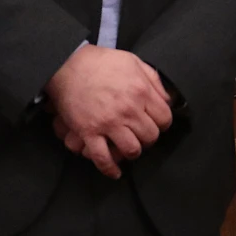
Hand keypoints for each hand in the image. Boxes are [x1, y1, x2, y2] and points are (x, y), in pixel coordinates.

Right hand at [45, 45, 174, 178]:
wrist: (68, 65)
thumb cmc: (102, 62)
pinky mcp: (88, 132)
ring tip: (130, 148)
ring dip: (133, 152)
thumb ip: (153, 80)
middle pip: (150, 136)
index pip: (164, 119)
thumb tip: (167, 99)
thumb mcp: (134, 62)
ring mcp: (108, 123)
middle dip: (149, 138)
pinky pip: (102, 157)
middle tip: (142, 135)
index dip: (162, 124)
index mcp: (141, 92)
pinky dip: (110, 169)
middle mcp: (128, 110)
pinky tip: (115, 173)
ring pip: (132, 150)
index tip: (156, 124)